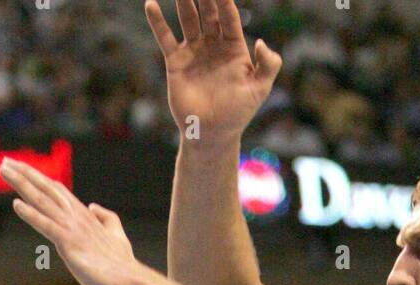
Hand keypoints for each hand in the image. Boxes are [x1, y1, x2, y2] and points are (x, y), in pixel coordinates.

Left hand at [1, 159, 138, 284]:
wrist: (130, 280)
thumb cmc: (122, 263)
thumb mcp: (116, 234)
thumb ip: (106, 217)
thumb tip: (93, 206)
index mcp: (84, 215)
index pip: (57, 190)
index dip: (39, 178)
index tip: (22, 168)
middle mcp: (76, 217)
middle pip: (46, 189)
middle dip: (25, 174)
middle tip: (4, 162)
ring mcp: (71, 229)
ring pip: (42, 201)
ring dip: (21, 185)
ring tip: (4, 170)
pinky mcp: (69, 244)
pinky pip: (46, 225)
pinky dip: (31, 214)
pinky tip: (16, 204)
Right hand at [146, 0, 282, 140]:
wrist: (212, 134)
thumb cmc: (238, 114)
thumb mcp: (260, 89)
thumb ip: (268, 65)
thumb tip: (260, 42)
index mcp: (234, 46)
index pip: (228, 14)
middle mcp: (213, 44)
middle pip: (207, 10)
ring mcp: (194, 51)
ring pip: (187, 18)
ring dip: (183, 0)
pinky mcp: (176, 62)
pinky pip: (166, 38)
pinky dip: (158, 21)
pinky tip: (151, 4)